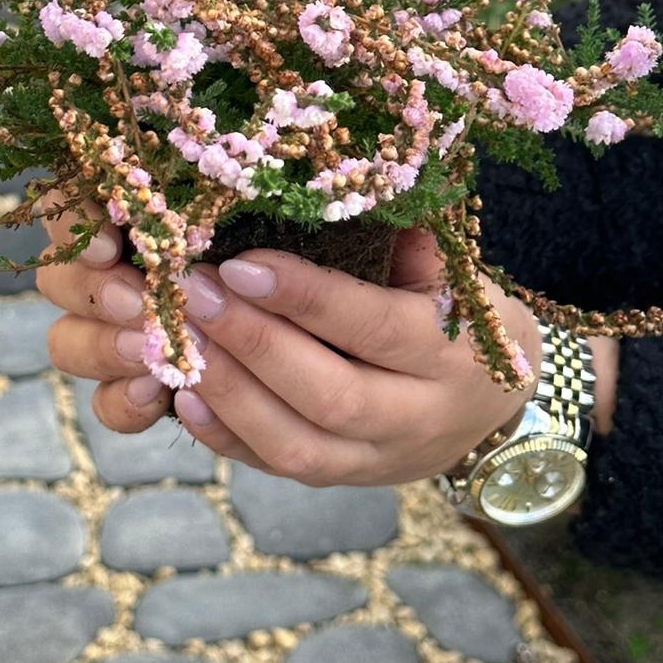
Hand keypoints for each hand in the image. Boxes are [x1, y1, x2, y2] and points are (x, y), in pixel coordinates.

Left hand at [39, 209, 560, 485]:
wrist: (489, 407)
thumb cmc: (457, 314)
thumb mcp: (450, 271)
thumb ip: (399, 238)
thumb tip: (330, 183)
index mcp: (449, 353)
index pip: (372, 327)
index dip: (304, 297)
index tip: (239, 260)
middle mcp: (417, 416)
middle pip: (329, 394)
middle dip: (252, 343)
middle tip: (190, 291)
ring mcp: (375, 460)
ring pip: (296, 445)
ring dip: (227, 391)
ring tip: (174, 337)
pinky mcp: (338, 479)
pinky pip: (274, 469)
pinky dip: (224, 435)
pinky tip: (180, 392)